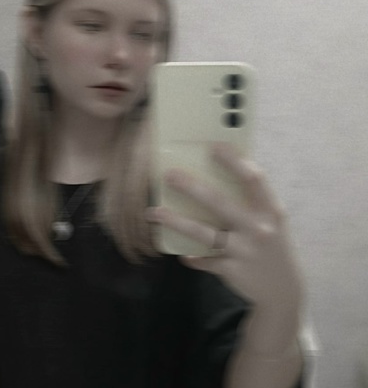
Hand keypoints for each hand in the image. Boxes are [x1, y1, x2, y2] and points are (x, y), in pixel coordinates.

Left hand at [147, 143, 302, 311]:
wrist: (283, 290)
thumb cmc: (270, 244)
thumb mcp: (270, 220)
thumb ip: (251, 201)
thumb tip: (216, 174)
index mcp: (270, 210)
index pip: (253, 180)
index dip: (234, 161)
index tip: (213, 146)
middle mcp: (258, 229)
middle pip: (220, 203)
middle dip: (192, 187)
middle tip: (169, 175)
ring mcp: (244, 252)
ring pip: (203, 233)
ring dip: (176, 221)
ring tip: (153, 212)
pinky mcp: (231, 271)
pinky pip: (204, 260)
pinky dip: (192, 257)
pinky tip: (182, 253)